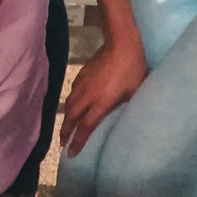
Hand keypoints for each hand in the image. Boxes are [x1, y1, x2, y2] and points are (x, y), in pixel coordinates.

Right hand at [61, 34, 147, 155]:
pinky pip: (72, 92)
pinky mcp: (82, 73)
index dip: (78, 141)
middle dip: (65, 131)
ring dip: (66, 117)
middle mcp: (87, 95)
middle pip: (72, 117)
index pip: (85, 126)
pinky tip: (73, 103)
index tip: (71, 153)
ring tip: (65, 126)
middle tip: (62, 143)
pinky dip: (70, 101)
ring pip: (69, 104)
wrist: (121, 44)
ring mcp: (83, 83)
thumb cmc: (133, 69)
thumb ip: (126, 105)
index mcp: (100, 103)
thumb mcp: (134, 92)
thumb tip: (125, 114)